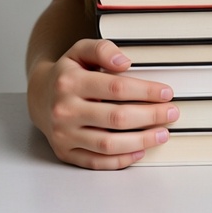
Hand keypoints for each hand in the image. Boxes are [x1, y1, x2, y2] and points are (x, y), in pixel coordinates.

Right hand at [28, 38, 178, 169]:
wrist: (39, 96)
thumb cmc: (68, 72)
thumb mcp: (81, 50)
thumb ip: (103, 50)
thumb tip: (125, 63)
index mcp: (70, 82)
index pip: (116, 88)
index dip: (145, 91)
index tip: (166, 93)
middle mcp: (65, 111)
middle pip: (116, 118)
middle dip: (150, 116)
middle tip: (172, 113)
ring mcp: (64, 135)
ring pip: (108, 144)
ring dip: (141, 141)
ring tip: (162, 134)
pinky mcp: (65, 153)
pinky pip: (96, 162)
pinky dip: (120, 160)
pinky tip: (140, 151)